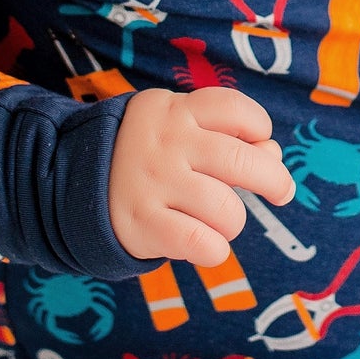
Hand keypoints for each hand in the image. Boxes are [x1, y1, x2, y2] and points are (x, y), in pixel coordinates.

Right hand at [107, 87, 295, 265]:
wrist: (78, 184)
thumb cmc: (153, 157)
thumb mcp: (180, 128)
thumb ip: (227, 135)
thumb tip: (274, 156)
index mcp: (175, 110)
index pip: (235, 109)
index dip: (259, 128)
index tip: (259, 144)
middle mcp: (165, 142)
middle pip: (241, 160)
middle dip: (274, 179)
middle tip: (281, 192)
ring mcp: (153, 182)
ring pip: (226, 209)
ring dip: (234, 221)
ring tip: (220, 221)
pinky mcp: (143, 223)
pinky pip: (203, 244)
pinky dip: (216, 249)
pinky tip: (208, 245)